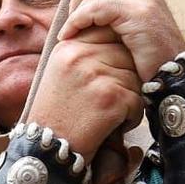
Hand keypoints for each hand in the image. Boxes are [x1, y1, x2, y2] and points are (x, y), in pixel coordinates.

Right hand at [24, 0, 144, 160]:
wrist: (47, 149)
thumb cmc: (56, 114)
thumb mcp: (60, 72)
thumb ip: (84, 52)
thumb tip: (116, 37)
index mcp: (69, 47)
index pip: (109, 34)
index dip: (117, 54)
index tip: (109, 76)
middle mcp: (82, 56)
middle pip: (126, 55)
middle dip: (125, 77)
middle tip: (107, 99)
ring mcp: (97, 75)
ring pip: (135, 78)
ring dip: (128, 99)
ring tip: (106, 114)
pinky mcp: (110, 97)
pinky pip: (137, 100)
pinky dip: (130, 117)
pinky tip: (110, 126)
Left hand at [55, 0, 184, 84]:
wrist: (171, 79)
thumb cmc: (146, 62)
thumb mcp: (127, 32)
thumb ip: (112, 14)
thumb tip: (77, 5)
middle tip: (71, 21)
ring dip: (74, 12)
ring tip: (68, 33)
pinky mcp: (138, 12)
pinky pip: (95, 7)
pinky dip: (77, 21)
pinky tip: (70, 36)